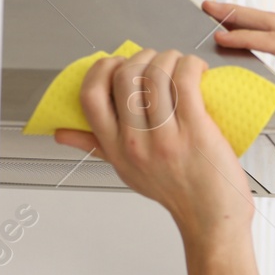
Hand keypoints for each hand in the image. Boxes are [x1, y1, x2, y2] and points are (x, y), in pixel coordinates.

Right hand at [53, 49, 253, 239]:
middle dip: (142, 56)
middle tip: (158, 61)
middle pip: (125, 76)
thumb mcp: (127, 171)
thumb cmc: (177, 193)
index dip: (101, 68)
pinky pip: (186, 81)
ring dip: (170, 57)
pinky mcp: (196, 130)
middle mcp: (136, 143)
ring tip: (181, 64)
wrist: (211, 218)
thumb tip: (62, 134)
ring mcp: (165, 137)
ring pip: (157, 74)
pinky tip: (198, 70)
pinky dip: (191, 65)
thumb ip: (96, 146)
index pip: (90, 96)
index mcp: (115, 148)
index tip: (119, 64)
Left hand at [201, 0, 274, 173]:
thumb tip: (248, 108)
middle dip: (238, 12)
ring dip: (239, 18)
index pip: (274, 34)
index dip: (246, 25)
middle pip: (271, 22)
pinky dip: (251, 38)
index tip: (219, 23)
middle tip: (208, 6)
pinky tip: (228, 38)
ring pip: (273, 26)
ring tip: (212, 15)